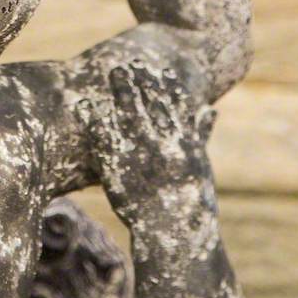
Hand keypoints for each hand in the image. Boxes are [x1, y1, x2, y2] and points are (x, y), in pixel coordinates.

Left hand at [78, 60, 214, 230]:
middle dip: (140, 81)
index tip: (160, 70)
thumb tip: (209, 108)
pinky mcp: (117, 167)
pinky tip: (87, 104)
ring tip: (113, 70)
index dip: (166, 86)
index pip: (175, 107)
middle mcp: (162, 145)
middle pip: (149, 103)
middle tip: (129, 62)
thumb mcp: (200, 166)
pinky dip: (95, 118)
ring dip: (121, 90)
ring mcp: (140, 154)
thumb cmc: (190, 203)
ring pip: (127, 113)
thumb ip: (200, 134)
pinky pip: (103, 136)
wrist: (173, 235)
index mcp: (184, 143)